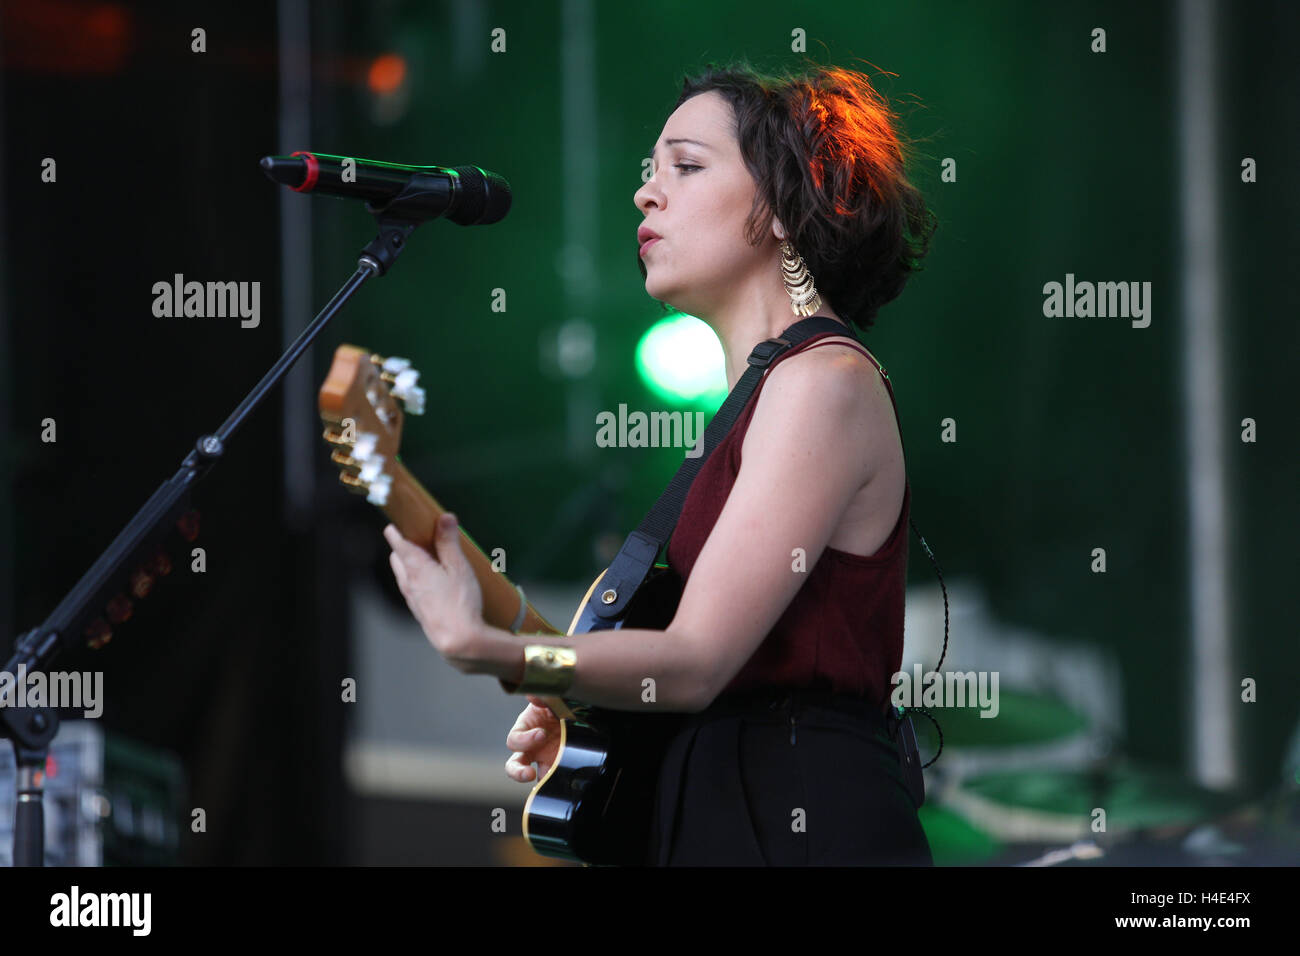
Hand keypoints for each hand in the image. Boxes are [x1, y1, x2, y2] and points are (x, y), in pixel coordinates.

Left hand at [384, 515, 484, 672]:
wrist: (458, 641)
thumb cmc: (460, 603)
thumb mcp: (459, 567)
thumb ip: (450, 542)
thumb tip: (444, 517)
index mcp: (415, 567)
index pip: (397, 541)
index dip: (398, 527)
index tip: (401, 518)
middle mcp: (408, 582)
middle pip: (398, 556)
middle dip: (407, 543)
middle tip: (426, 535)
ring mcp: (412, 598)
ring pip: (404, 573)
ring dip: (412, 562)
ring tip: (434, 557)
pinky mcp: (419, 610)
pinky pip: (412, 588)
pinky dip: (418, 578)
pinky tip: (437, 581)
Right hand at [505, 695, 561, 782]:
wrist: (581, 708)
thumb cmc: (560, 699)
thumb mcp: (552, 695)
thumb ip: (542, 696)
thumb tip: (532, 695)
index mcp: (525, 728)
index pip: (515, 739)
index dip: (525, 739)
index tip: (542, 734)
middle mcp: (532, 746)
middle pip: (515, 765)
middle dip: (517, 772)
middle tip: (528, 773)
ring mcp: (545, 758)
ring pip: (533, 776)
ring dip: (539, 782)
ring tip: (547, 782)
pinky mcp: (559, 765)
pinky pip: (555, 779)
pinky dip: (558, 783)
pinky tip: (565, 783)